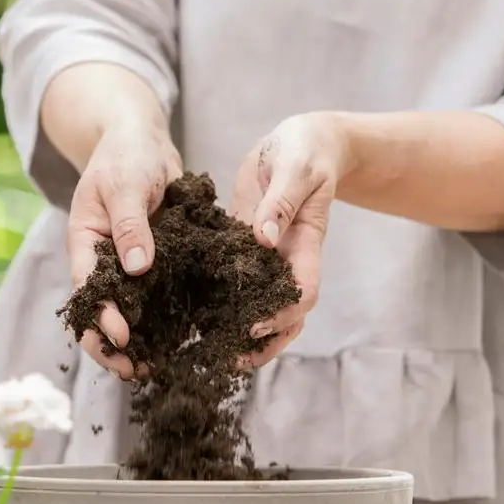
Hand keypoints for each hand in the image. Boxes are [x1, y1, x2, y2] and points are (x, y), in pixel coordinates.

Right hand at [67, 123, 181, 379]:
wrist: (143, 141)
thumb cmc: (127, 156)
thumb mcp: (126, 185)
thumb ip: (130, 225)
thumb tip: (138, 268)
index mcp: (85, 244)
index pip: (87, 289)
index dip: (100, 318)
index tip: (121, 337)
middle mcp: (103, 261)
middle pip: (100, 312)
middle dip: (113, 345)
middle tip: (134, 370)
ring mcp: (127, 266)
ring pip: (127, 312)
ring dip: (138, 341)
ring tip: (153, 367)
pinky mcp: (153, 266)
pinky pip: (154, 298)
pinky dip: (162, 321)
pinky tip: (177, 342)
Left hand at [231, 112, 349, 368]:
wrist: (302, 142)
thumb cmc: (304, 150)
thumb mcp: (294, 169)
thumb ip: (281, 202)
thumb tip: (264, 238)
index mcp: (306, 244)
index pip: (304, 291)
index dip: (283, 314)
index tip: (254, 325)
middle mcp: (288, 260)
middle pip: (288, 315)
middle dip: (266, 342)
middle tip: (234, 361)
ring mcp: (269, 259)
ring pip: (264, 308)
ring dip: (247, 335)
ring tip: (217, 354)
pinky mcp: (247, 251)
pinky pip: (239, 286)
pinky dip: (225, 305)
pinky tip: (198, 320)